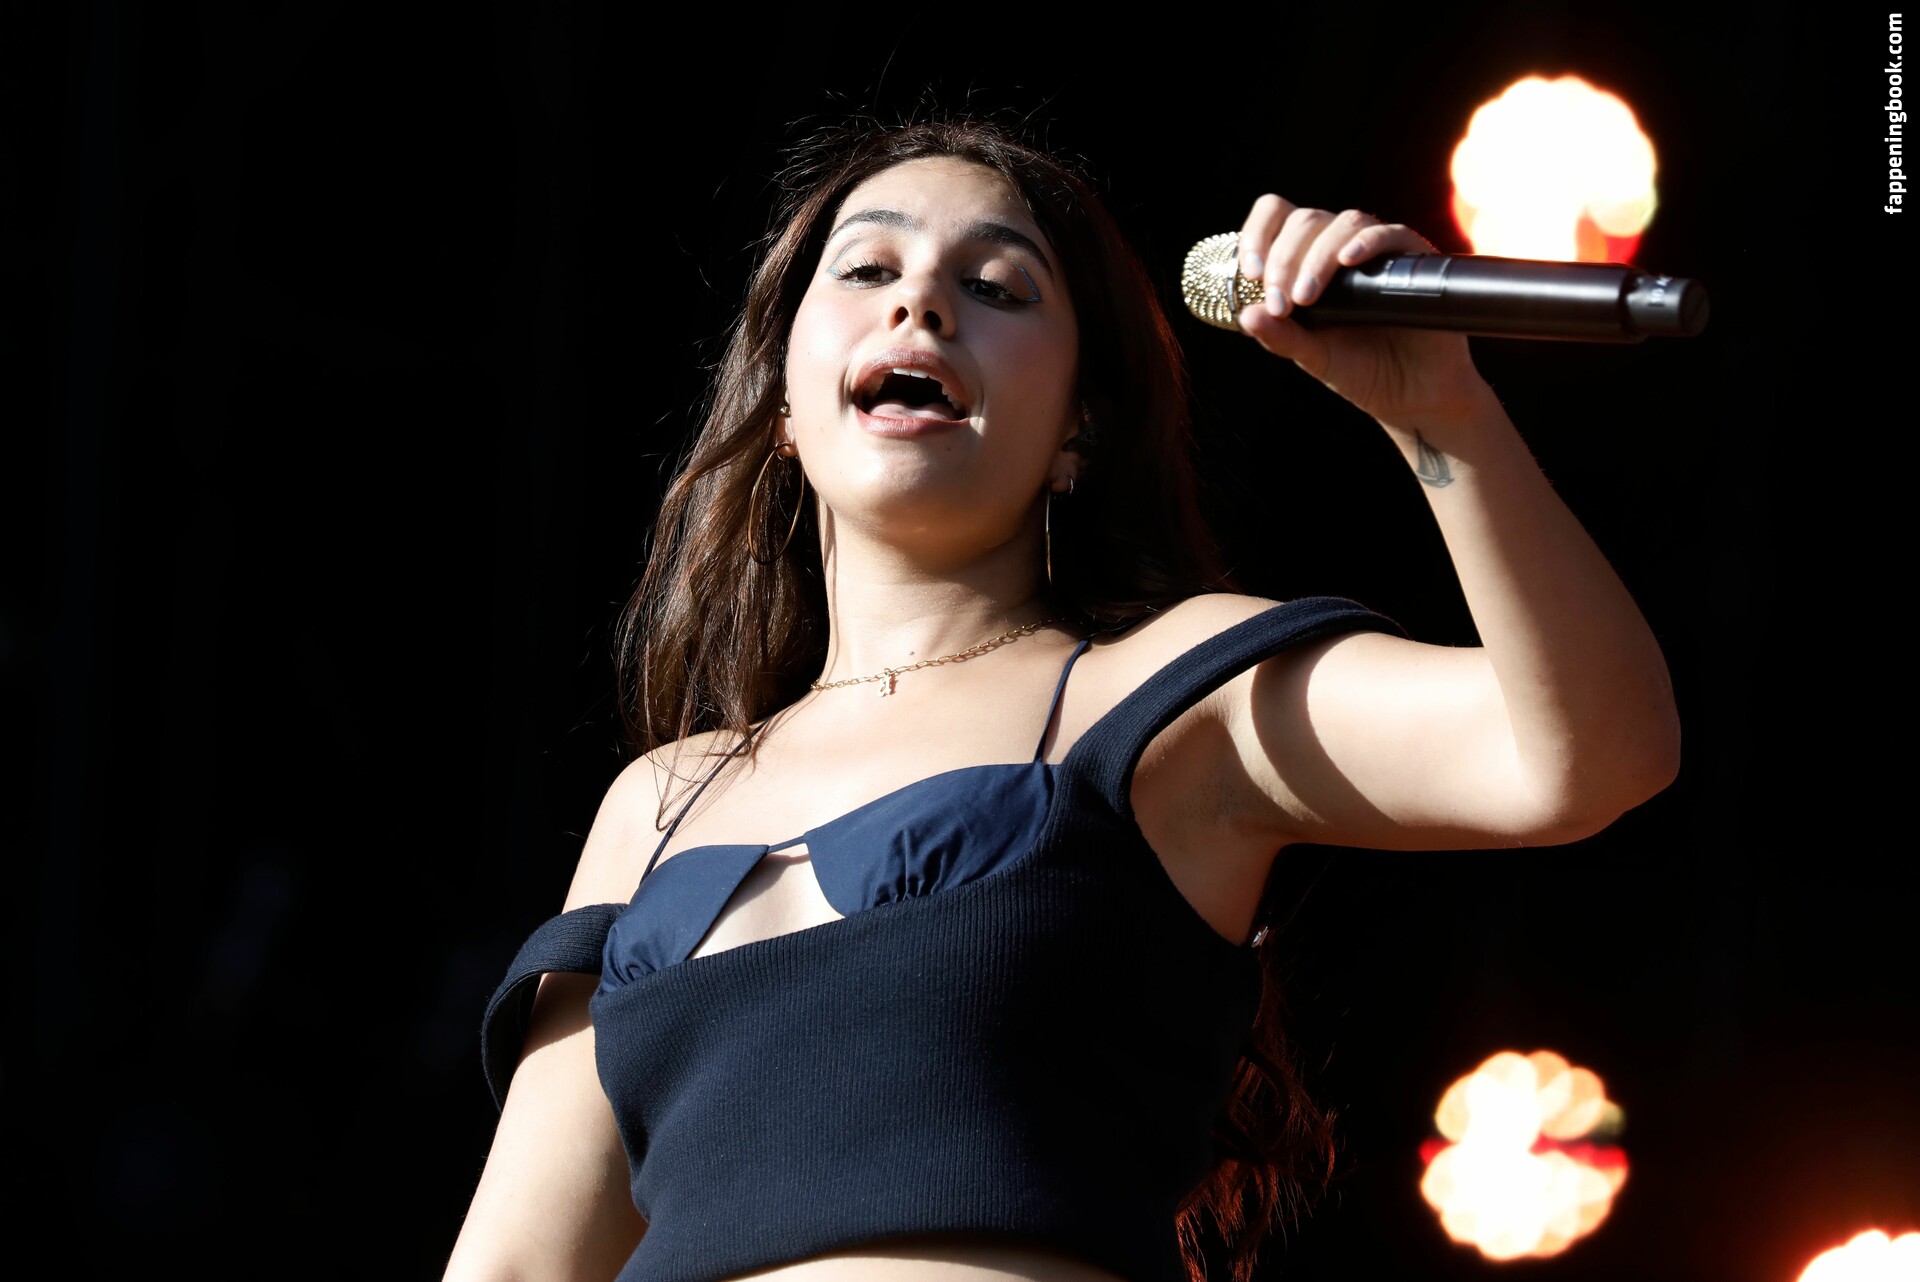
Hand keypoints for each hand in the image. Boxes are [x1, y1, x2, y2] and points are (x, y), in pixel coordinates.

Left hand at [1235, 196, 1488, 427]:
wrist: (1411, 395)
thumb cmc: (1360, 370)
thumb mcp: (1312, 356)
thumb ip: (1281, 336)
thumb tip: (1246, 315)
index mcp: (1306, 260)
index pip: (1277, 218)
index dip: (1257, 234)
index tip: (1249, 274)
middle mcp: (1338, 248)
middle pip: (1305, 220)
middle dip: (1284, 260)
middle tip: (1282, 303)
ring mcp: (1376, 251)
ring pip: (1344, 222)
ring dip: (1317, 257)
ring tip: (1306, 299)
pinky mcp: (1413, 260)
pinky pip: (1391, 234)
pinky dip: (1367, 243)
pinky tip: (1349, 261)